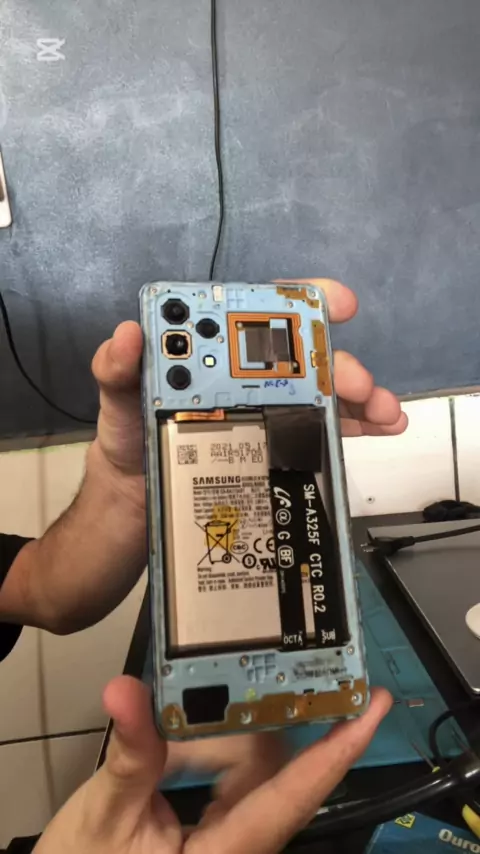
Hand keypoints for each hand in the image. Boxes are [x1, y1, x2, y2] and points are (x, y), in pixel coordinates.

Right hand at [34, 677, 391, 853]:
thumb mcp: (105, 816)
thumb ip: (129, 754)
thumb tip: (125, 688)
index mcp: (230, 849)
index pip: (294, 796)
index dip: (338, 750)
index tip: (371, 706)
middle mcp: (244, 842)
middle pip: (271, 767)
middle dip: (256, 718)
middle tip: (251, 662)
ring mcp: (232, 834)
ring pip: (250, 766)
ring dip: (221, 732)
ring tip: (189, 694)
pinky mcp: (217, 827)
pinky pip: (229, 777)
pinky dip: (206, 747)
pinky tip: (174, 732)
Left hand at [90, 282, 405, 501]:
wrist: (136, 500)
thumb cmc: (130, 439)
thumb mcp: (116, 401)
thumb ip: (115, 369)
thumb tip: (127, 335)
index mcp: (213, 354)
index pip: (260, 315)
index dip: (302, 301)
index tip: (336, 301)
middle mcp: (248, 374)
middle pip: (303, 357)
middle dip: (338, 363)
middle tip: (358, 382)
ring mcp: (269, 409)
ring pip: (324, 392)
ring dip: (361, 396)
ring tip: (386, 411)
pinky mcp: (281, 444)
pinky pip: (323, 429)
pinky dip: (357, 425)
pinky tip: (384, 427)